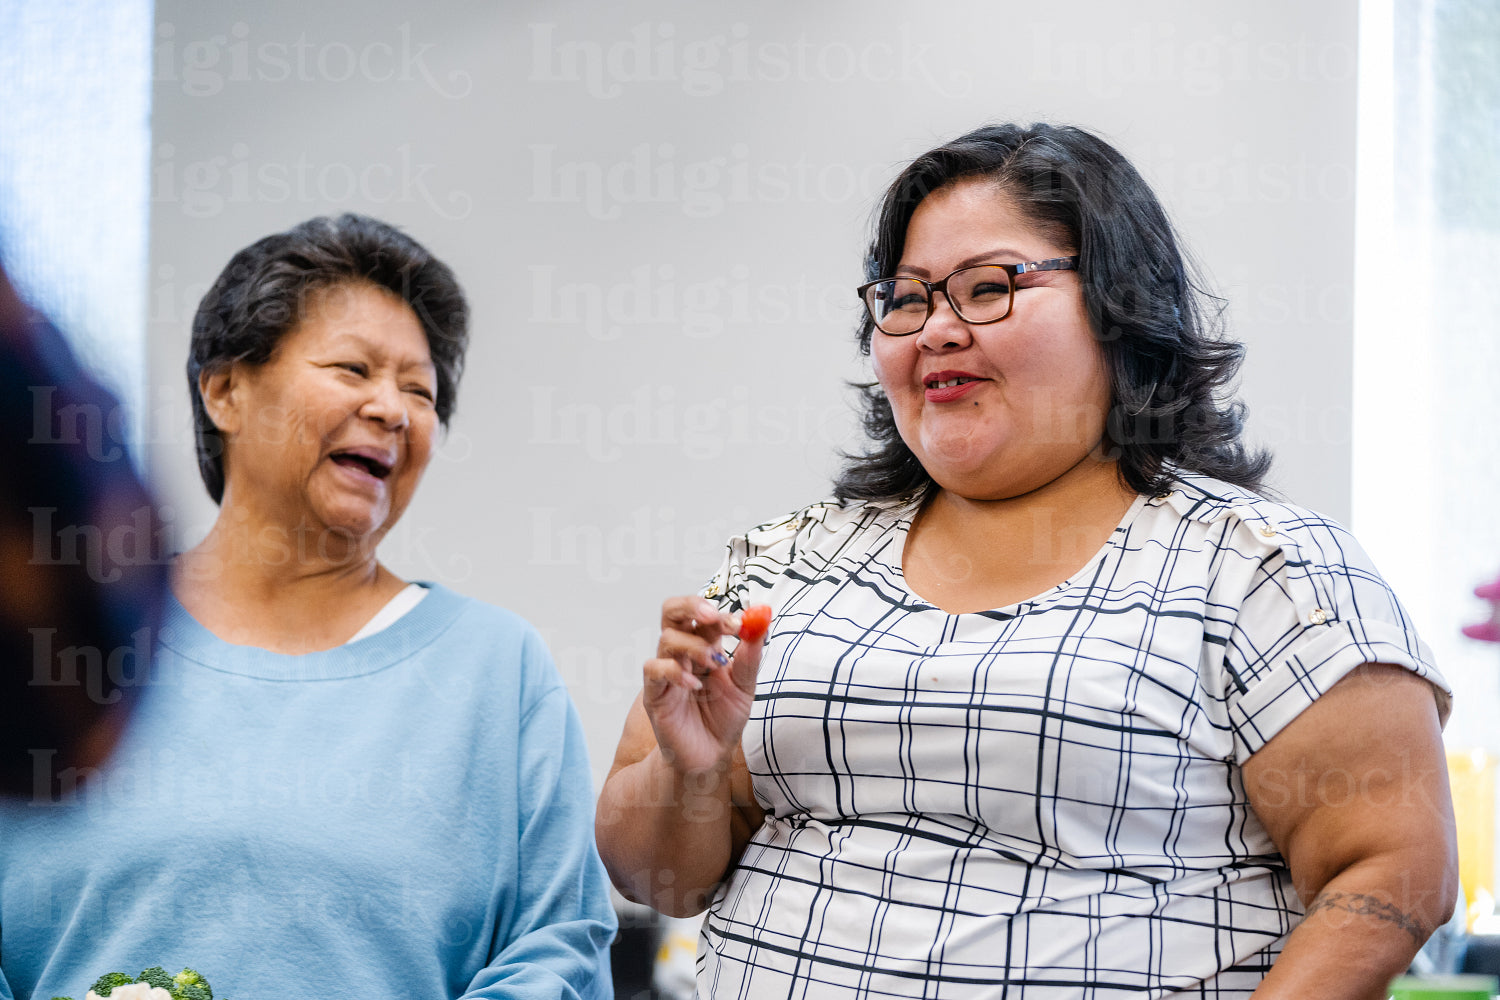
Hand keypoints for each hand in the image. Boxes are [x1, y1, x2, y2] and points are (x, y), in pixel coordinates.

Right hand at [642, 597, 766, 776]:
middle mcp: (682, 653)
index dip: (720, 614)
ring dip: (693, 645)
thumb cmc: (723, 719)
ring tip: (713, 664)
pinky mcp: (654, 693)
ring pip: (667, 639)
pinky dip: (674, 671)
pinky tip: (694, 684)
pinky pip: (654, 669)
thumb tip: (761, 623)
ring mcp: (666, 672)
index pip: (704, 615)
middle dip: (691, 606)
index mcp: (704, 646)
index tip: (739, 624)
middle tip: (713, 617)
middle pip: (672, 612)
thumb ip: (750, 656)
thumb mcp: (744, 686)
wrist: (709, 756)